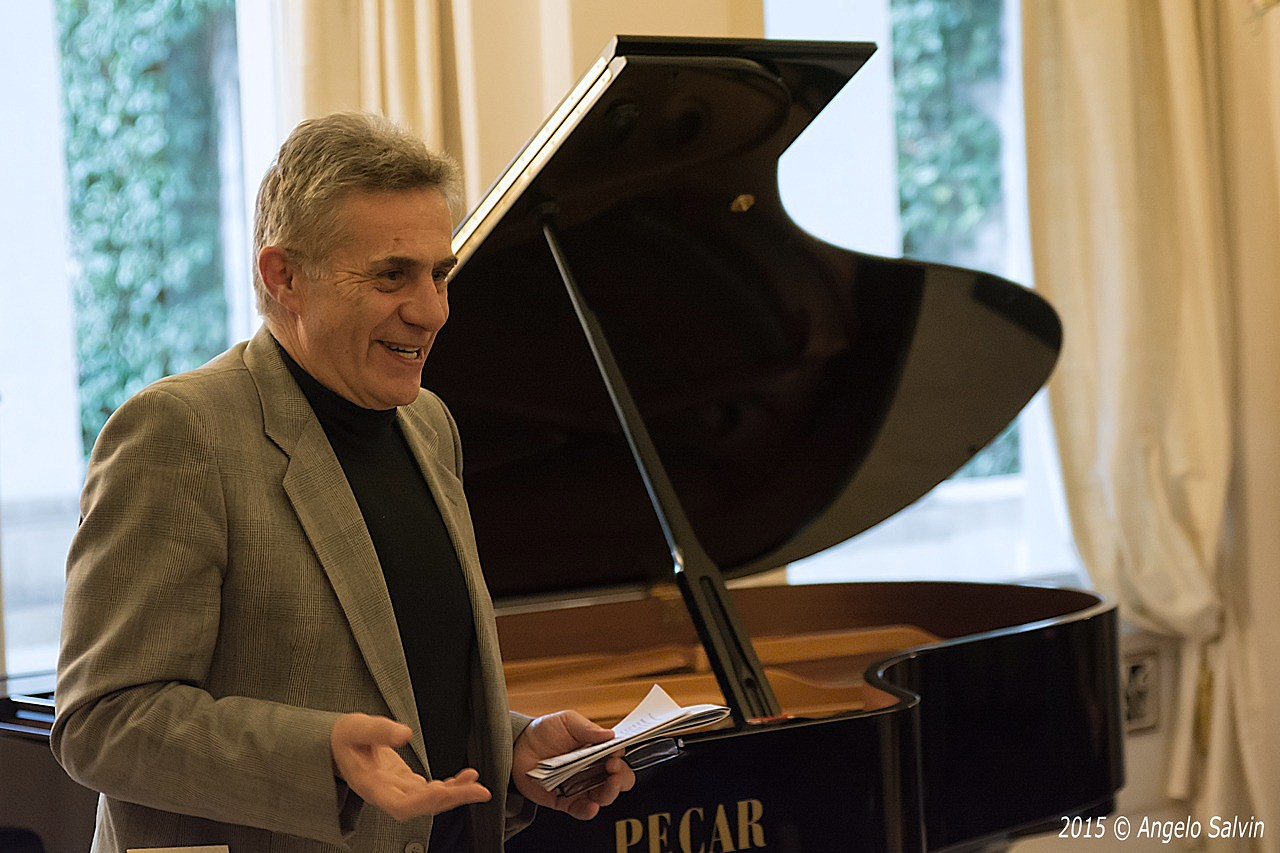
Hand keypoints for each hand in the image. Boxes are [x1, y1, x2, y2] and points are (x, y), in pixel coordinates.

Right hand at [331, 713, 490, 820]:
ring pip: (429, 800)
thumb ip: (379, 730)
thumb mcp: (356, 727)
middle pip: (422, 806)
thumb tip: (406, 734)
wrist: (338, 742)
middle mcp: (386, 794)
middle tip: (480, 791)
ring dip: (455, 794)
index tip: (445, 791)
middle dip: (452, 800)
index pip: (401, 806)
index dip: (425, 802)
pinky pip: (430, 790)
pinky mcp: (405, 782)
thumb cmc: (345, 736)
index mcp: (371, 786)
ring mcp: (397, 790)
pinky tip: (467, 777)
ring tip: (478, 785)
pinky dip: (450, 786)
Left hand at [512, 710, 635, 819]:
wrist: (517, 746)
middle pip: (618, 780)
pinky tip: (591, 806)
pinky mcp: (565, 800)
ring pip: (604, 796)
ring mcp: (580, 786)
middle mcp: (592, 770)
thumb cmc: (544, 732)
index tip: (615, 755)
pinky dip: (588, 811)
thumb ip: (586, 727)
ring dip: (609, 793)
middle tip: (613, 768)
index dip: (621, 758)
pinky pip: (581, 810)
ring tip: (607, 786)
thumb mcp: (566, 721)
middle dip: (621, 777)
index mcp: (597, 750)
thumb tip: (609, 734)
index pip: (618, 757)